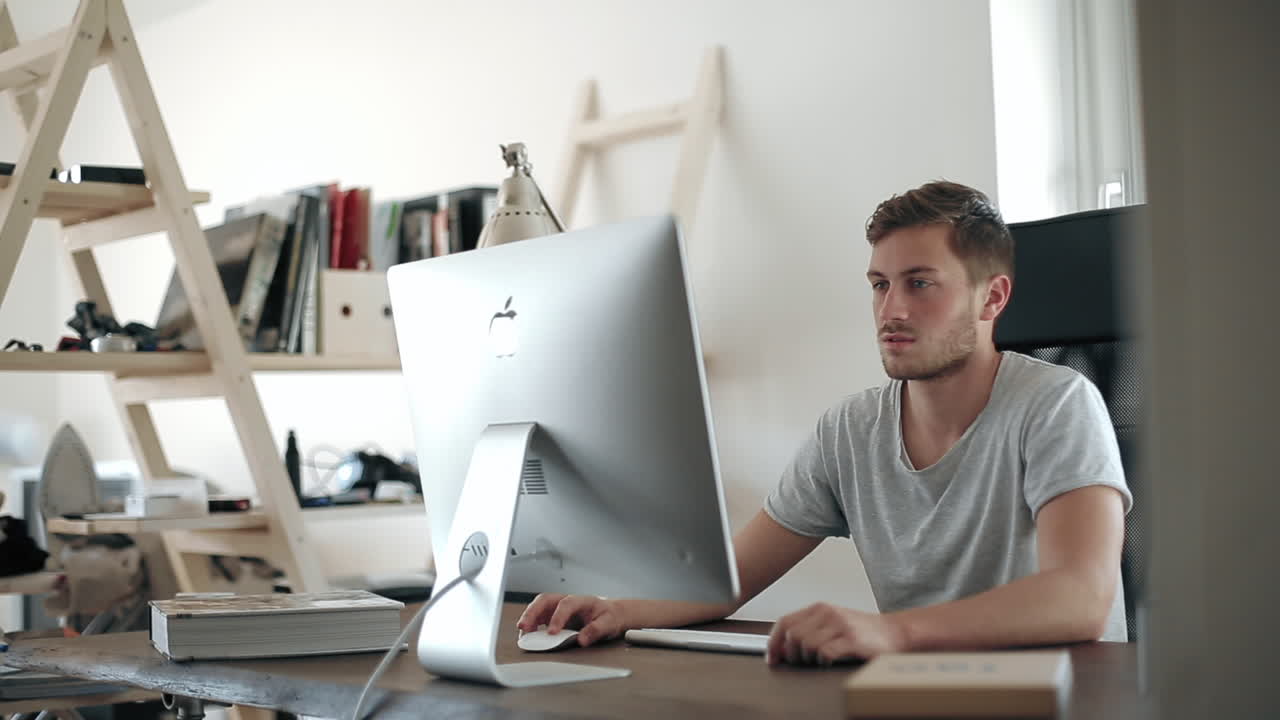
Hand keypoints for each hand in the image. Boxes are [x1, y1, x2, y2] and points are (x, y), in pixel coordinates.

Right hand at [516, 593, 626, 646]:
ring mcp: (558, 608)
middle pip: (545, 600)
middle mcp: (566, 601)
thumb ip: (596, 630)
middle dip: (532, 612)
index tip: (552, 633)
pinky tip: (527, 635)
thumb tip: (581, 639)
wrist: (611, 614)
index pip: (566, 604)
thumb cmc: (609, 616)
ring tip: (522, 633)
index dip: (557, 617)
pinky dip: (531, 625)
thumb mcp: (609, 623)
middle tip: (524, 626)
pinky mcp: (553, 616)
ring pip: (538, 607)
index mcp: (581, 600)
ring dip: (528, 618)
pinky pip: (538, 617)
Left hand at [766, 602, 906, 665]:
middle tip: (802, 662)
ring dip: (809, 659)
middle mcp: (828, 613)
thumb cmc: (861, 631)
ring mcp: (840, 625)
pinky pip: (825, 653)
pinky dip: (823, 662)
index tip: (772, 658)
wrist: (895, 632)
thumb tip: (780, 649)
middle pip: (793, 635)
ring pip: (807, 645)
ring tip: (820, 661)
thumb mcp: (831, 625)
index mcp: (819, 608)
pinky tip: (831, 662)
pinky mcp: (852, 640)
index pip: (785, 622)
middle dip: (793, 654)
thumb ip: (807, 632)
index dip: (774, 642)